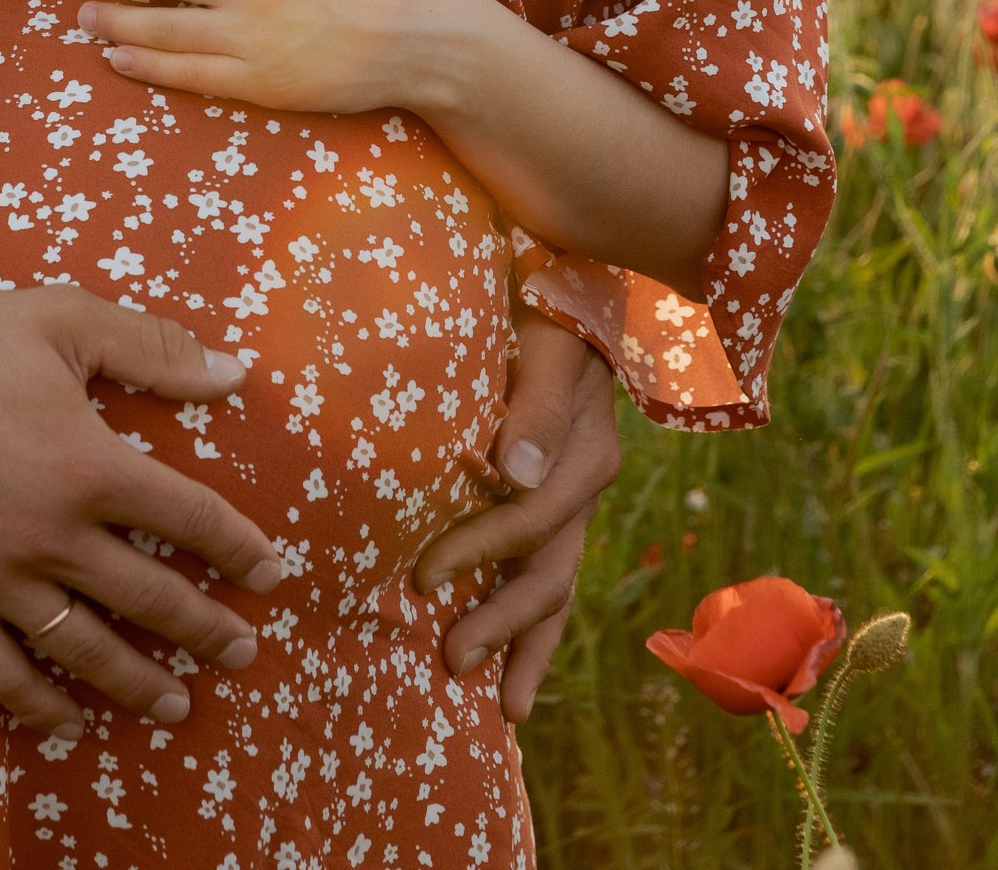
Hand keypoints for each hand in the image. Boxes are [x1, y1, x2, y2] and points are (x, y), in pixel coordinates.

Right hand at [0, 272, 285, 737]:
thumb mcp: (64, 320)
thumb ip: (153, 347)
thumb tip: (235, 375)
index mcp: (89, 464)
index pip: (189, 518)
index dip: (238, 547)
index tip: (271, 573)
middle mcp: (52, 533)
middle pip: (149, 597)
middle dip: (205, 628)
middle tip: (240, 652)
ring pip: (84, 648)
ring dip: (138, 681)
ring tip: (176, 702)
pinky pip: (1, 670)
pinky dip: (40, 703)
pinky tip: (70, 720)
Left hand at [414, 314, 620, 721]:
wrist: (571, 295)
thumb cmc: (548, 312)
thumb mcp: (547, 345)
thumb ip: (535, 406)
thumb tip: (512, 473)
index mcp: (583, 458)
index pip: (528, 521)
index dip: (476, 552)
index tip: (421, 576)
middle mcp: (582, 488)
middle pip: (548, 572)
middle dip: (503, 626)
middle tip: (452, 665)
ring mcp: (570, 499)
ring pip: (555, 585)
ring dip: (525, 642)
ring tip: (503, 708)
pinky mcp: (553, 500)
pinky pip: (545, 568)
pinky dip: (527, 616)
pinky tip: (505, 655)